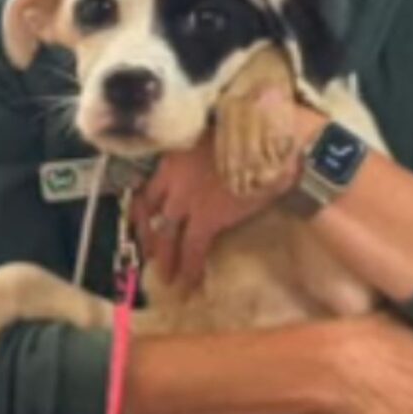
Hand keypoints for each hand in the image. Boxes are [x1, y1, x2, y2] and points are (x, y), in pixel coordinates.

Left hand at [133, 132, 289, 290]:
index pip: (148, 187)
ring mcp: (187, 199)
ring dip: (165, 258)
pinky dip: (190, 268)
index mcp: (174, 156)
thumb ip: (204, 153)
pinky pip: (193, 248)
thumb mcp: (216, 135)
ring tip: (168, 278)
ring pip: (166, 235)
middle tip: (150, 255)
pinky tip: (189, 283)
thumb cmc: (251, 130)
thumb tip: (210, 165)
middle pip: (151, 214)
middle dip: (149, 237)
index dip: (143, 209)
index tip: (143, 221)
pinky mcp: (207, 217)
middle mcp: (173, 179)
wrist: (269, 139)